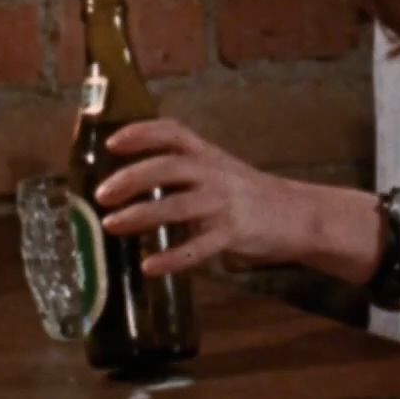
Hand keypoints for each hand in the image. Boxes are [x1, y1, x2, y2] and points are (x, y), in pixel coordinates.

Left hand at [93, 119, 308, 277]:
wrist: (298, 214)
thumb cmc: (248, 193)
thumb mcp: (218, 170)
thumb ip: (183, 172)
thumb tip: (127, 183)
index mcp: (207, 154)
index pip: (172, 132)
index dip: (141, 133)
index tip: (112, 143)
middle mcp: (213, 173)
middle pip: (168, 167)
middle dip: (131, 178)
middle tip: (101, 195)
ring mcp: (224, 203)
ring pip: (178, 206)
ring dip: (141, 215)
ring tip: (112, 225)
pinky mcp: (233, 234)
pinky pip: (198, 247)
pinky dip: (172, 258)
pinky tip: (150, 266)